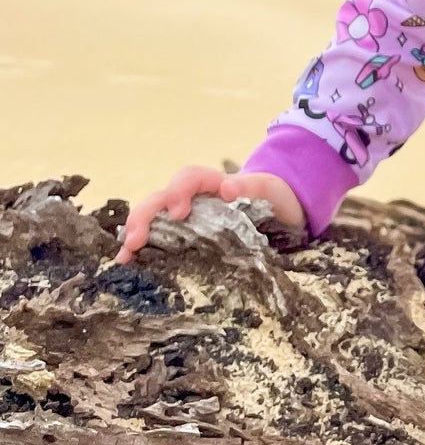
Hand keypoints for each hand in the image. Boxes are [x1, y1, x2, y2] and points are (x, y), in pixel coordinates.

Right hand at [116, 167, 304, 264]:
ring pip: (152, 219)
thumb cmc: (274, 197)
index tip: (178, 213)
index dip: (178, 191)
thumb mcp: (269, 190)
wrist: (280, 212)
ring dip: (135, 236)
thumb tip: (227, 189)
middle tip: (134, 242)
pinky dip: (142, 250)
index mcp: (213, 183)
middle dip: (144, 217)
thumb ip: (251, 185)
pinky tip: (129, 265)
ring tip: (123, 258)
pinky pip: (158, 238)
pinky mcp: (184, 237)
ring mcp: (185, 217)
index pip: (189, 179)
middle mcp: (193, 197)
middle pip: (160, 199)